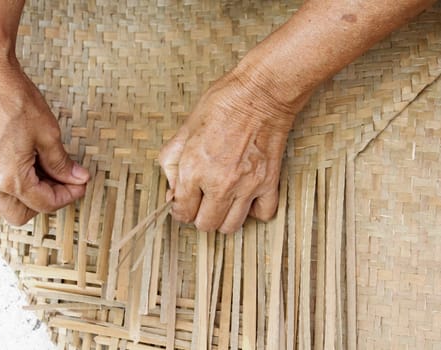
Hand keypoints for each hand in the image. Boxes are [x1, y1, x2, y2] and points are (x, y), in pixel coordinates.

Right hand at [0, 60, 89, 224]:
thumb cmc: (12, 99)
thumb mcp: (48, 134)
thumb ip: (62, 163)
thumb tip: (76, 178)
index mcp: (9, 178)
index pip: (45, 203)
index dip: (69, 196)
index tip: (81, 184)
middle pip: (23, 213)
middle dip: (47, 201)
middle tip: (66, 182)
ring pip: (10, 202)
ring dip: (34, 193)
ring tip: (52, 169)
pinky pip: (2, 186)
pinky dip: (21, 182)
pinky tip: (36, 162)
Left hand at [159, 70, 305, 232]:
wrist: (261, 93)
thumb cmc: (222, 104)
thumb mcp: (185, 129)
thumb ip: (171, 162)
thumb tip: (172, 189)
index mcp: (193, 169)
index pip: (182, 212)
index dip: (180, 210)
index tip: (185, 203)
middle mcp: (219, 183)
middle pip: (205, 225)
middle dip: (199, 216)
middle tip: (202, 202)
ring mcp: (246, 186)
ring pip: (231, 227)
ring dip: (224, 218)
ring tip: (223, 202)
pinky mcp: (269, 183)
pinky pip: (262, 215)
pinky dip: (254, 211)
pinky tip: (247, 198)